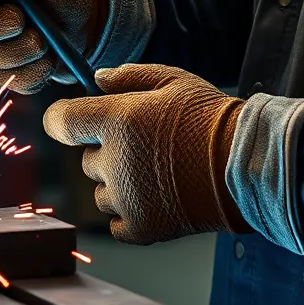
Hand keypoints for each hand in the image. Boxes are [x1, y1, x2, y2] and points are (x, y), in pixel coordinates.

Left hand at [43, 64, 250, 244]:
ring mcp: (125, 199)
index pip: (60, 122)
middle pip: (86, 160)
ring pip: (100, 191)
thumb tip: (98, 77)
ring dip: (118, 182)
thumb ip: (129, 76)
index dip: (64, 119)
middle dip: (106, 150)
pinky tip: (157, 194)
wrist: (243, 164)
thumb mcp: (173, 80)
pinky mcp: (139, 228)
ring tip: (156, 171)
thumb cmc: (209, 117)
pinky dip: (130, 211)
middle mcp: (114, 162)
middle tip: (145, 143)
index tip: (75, 120)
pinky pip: (115, 221)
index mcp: (117, 121)